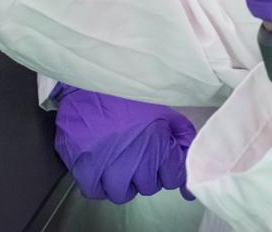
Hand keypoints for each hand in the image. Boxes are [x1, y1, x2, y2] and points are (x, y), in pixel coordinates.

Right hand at [52, 85, 195, 203]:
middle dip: (147, 174)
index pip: (173, 178)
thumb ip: (181, 135)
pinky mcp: (82, 165)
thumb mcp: (165, 110)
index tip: (162, 159)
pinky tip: (102, 171)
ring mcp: (105, 165)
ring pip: (122, 193)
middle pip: (148, 187)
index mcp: (157, 144)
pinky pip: (94, 192)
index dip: (169, 168)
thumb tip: (189, 161)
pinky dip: (100, 185)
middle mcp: (133, 159)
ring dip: (124, 183)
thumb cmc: (130, 94)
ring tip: (121, 163)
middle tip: (139, 155)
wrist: (93, 77)